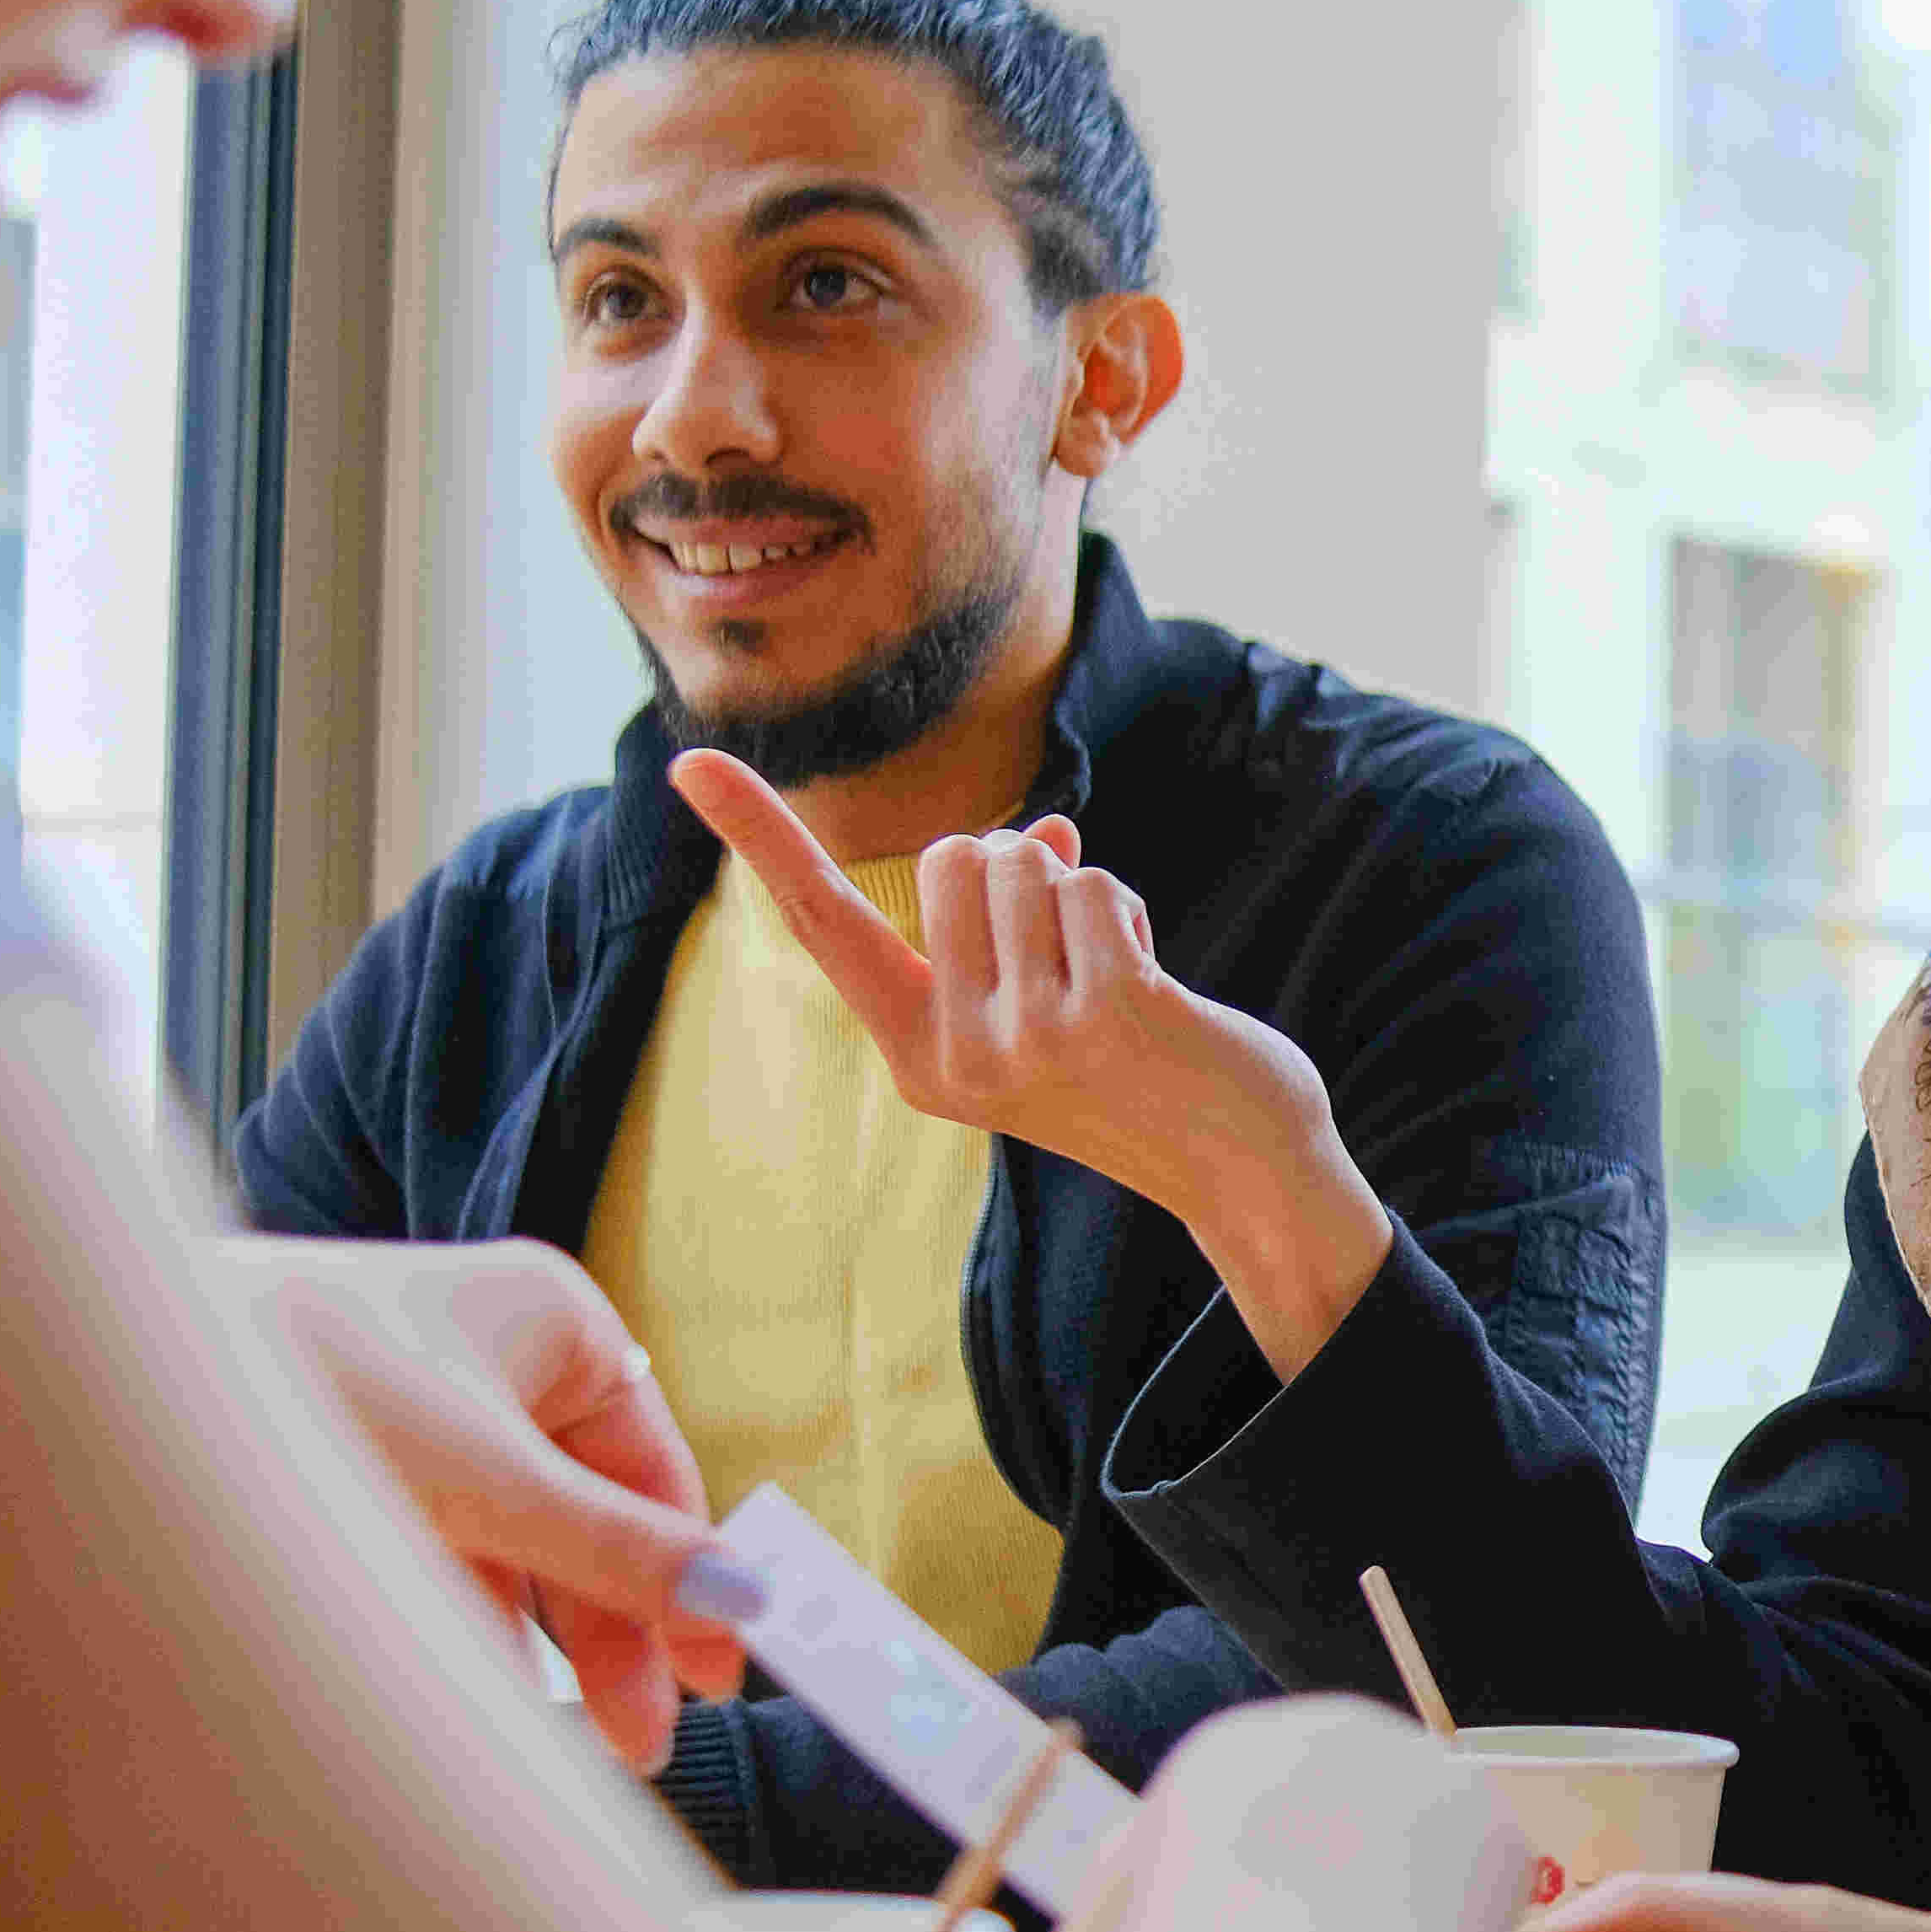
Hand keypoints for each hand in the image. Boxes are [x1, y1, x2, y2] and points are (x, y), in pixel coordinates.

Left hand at [233, 1234, 749, 1769]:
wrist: (103, 1378)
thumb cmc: (309, 1385)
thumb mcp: (490, 1489)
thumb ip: (621, 1557)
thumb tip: (748, 1600)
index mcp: (553, 1323)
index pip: (655, 1471)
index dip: (692, 1575)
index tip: (718, 1678)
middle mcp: (492, 1360)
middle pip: (585, 1519)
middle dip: (609, 1632)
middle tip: (639, 1742)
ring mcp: (417, 1414)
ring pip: (508, 1549)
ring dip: (530, 1641)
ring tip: (545, 1738)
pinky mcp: (347, 1465)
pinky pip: (432, 1555)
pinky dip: (454, 1621)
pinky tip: (465, 1691)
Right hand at [669, 750, 1393, 1373]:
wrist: (1243, 1171)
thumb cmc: (1144, 1077)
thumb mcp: (1050, 1003)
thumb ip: (1014, 923)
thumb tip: (1037, 833)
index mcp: (918, 1056)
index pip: (821, 925)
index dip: (758, 835)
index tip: (687, 760)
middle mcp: (953, 1055)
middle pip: (948, 857)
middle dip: (1017, 871)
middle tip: (1070, 955)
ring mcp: (1023, 1039)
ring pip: (1020, 861)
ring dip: (1080, 894)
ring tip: (1114, 977)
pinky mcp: (1100, 1016)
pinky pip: (1091, 884)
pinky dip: (1128, 912)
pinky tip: (1156, 989)